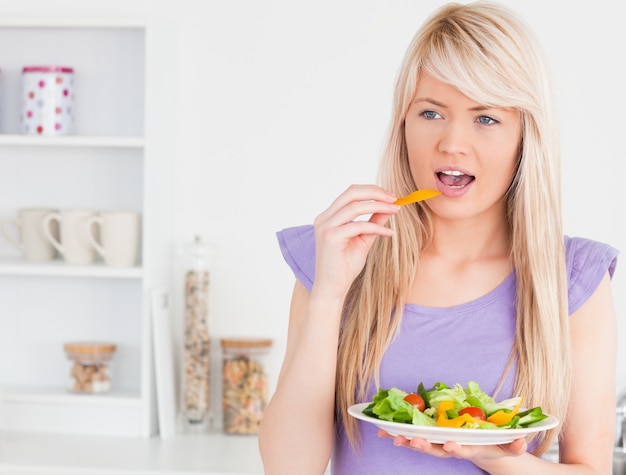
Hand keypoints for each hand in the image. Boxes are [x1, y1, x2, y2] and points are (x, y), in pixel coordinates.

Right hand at [311, 185, 398, 300]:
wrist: (332, 289)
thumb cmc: (345, 266)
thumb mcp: (363, 239)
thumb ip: (374, 222)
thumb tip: (390, 207)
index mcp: (329, 216)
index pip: (351, 193)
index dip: (372, 191)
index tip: (391, 196)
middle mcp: (324, 218)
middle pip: (351, 192)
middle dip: (375, 192)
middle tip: (395, 198)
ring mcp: (326, 227)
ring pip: (355, 206)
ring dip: (379, 206)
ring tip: (395, 210)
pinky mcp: (331, 237)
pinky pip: (358, 226)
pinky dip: (376, 227)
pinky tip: (388, 233)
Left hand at [378, 430, 526, 461]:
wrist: (484, 450)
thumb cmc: (496, 444)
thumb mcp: (508, 446)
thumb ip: (514, 444)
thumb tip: (522, 442)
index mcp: (471, 448)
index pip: (463, 450)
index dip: (456, 448)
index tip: (450, 445)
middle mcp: (453, 447)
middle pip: (436, 450)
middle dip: (424, 446)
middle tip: (411, 442)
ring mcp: (441, 443)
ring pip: (422, 444)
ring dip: (406, 440)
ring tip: (391, 437)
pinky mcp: (431, 436)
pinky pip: (413, 434)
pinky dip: (399, 433)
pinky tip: (382, 430)